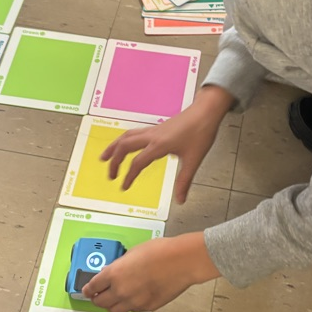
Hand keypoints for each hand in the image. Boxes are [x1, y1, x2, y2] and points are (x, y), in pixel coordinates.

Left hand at [82, 233, 220, 311]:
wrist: (181, 261)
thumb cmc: (161, 251)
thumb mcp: (133, 253)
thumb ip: (120, 265)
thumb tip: (115, 271)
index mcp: (114, 273)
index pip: (93, 286)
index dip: (87, 289)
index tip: (86, 290)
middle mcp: (121, 290)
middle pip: (101, 302)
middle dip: (97, 299)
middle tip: (97, 296)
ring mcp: (134, 301)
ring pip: (115, 311)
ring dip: (111, 305)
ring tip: (114, 300)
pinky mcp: (147, 307)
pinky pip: (132, 310)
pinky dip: (129, 306)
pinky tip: (133, 298)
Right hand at [101, 86, 234, 202]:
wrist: (206, 111)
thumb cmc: (201, 132)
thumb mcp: (194, 160)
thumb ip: (184, 181)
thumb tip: (180, 200)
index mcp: (159, 145)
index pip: (138, 162)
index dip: (129, 176)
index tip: (124, 187)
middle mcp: (152, 136)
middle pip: (124, 146)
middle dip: (114, 160)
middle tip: (110, 175)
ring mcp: (153, 130)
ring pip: (126, 136)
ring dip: (114, 147)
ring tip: (105, 156)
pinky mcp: (157, 127)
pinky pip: (134, 133)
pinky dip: (124, 140)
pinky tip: (125, 145)